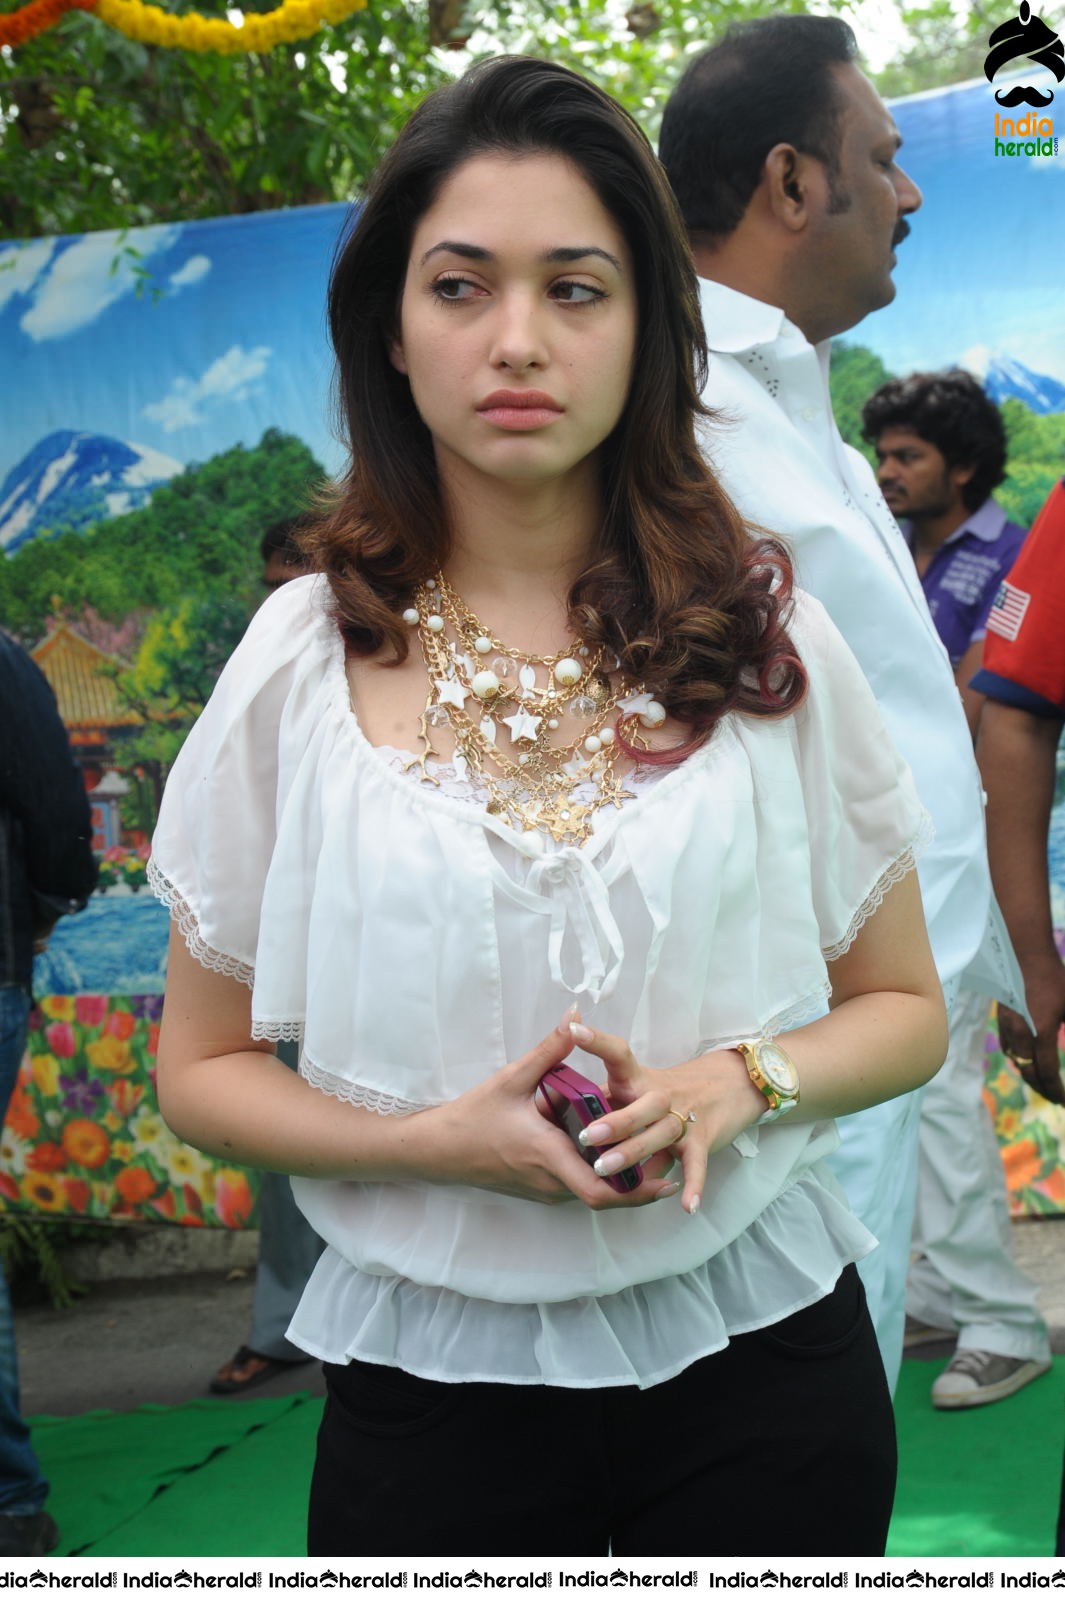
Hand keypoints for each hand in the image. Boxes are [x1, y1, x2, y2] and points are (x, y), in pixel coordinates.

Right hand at [422, 1016, 684, 1209]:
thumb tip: (575, 1014)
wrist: (439, 1150)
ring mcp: (544, 1191)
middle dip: (640, 1184)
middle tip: (671, 1163)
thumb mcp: (513, 1078)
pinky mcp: (539, 1190)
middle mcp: (551, 1182)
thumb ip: (550, 1048)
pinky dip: (600, 1177)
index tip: (668, 1174)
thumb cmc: (474, 1116)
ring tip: (651, 1156)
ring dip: (621, 1180)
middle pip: (607, 1196)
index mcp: (549, 1155)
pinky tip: (612, 1153)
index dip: (639, 1190)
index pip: (601, 1189)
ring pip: (593, 1194)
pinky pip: (578, 1190)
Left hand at [565, 1022, 765, 1216]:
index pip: (619, 1053)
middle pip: (641, 1106)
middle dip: (615, 1121)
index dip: (596, 1041)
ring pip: (660, 1134)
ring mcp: (683, 1118)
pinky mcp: (702, 1140)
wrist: (731, 1084)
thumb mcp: (637, 1086)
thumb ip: (606, 1097)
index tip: (573, 1029)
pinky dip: (693, 1184)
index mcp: (639, 1079)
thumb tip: (560, 1106)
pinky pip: (696, 1164)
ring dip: (634, 1152)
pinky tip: (687, 1206)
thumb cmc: (670, 1089)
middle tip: (586, 1136)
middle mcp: (660, 1095)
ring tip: (606, 1169)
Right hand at [999, 957, 1064, 1105]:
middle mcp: (1020, 1033)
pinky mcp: (1001, 1019)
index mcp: (1041, 1032)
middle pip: (1028, 1072)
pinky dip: (1018, 1058)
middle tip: (1054, 1097)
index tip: (1063, 1101)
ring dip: (1029, 1074)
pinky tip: (1026, 1057)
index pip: (1047, 1071)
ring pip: (1015, 1060)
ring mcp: (1007, 1026)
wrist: (1023, 953)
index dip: (1055, 1090)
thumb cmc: (1053, 977)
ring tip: (1042, 1081)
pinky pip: (1008, 1047)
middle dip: (1042, 1088)